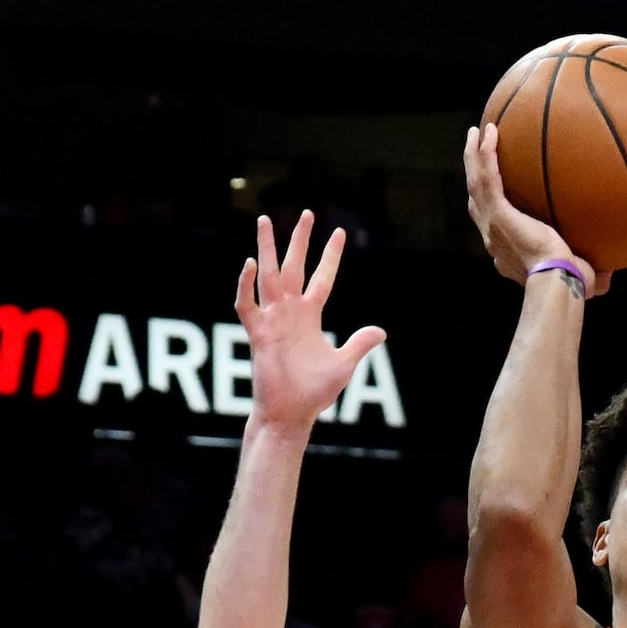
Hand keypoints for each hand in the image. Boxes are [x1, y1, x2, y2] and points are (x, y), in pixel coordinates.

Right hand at [235, 214, 387, 433]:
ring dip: (266, 249)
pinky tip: (249, 264)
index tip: (338, 232)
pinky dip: (245, 285)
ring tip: (265, 221)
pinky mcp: (258, 334)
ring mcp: (272, 320)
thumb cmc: (314, 392)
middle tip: (307, 213)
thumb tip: (381, 330)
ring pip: (268, 276)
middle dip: (300, 240)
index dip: (330, 256)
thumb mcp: (343, 364)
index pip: (322, 278)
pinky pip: (247, 305)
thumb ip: (359, 344)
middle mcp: (290, 312)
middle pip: (294, 267)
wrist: (291, 414)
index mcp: (310, 316)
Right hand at [461, 123, 597, 293]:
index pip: (494, 227)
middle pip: (476, 201)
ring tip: (476, 133)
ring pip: (475, 184)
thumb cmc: (569, 284)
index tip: (496, 195)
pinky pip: (487, 177)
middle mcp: (493, 237)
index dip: (491, 208)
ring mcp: (492, 224)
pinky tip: (490, 131)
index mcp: (507, 251)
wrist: (556, 281)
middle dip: (475, 175)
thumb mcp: (579, 277)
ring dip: (473, 157)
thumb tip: (611, 277)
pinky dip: (485, 154)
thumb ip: (593, 274)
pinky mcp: (498, 212)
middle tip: (476, 152)